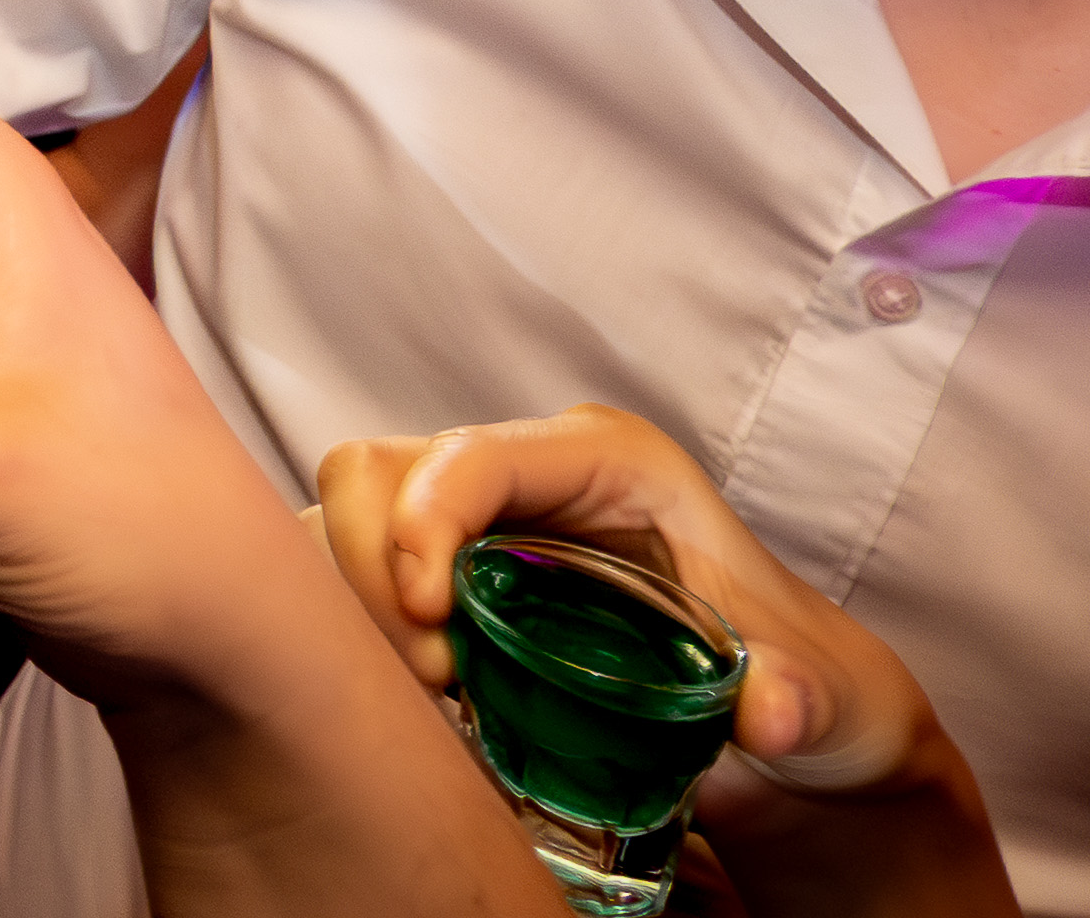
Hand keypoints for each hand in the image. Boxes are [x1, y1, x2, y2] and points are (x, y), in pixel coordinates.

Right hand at [317, 409, 1020, 915]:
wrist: (788, 713)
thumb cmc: (802, 677)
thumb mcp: (824, 693)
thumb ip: (800, 697)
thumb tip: (765, 715)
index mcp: (606, 461)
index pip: (472, 455)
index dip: (425, 520)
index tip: (432, 624)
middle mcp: (527, 471)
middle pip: (376, 474)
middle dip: (372, 571)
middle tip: (432, 676)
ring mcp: (476, 517)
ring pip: (346, 516)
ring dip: (355, 602)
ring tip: (430, 692)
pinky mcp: (444, 567)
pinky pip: (354, 571)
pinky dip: (359, 628)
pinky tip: (420, 694)